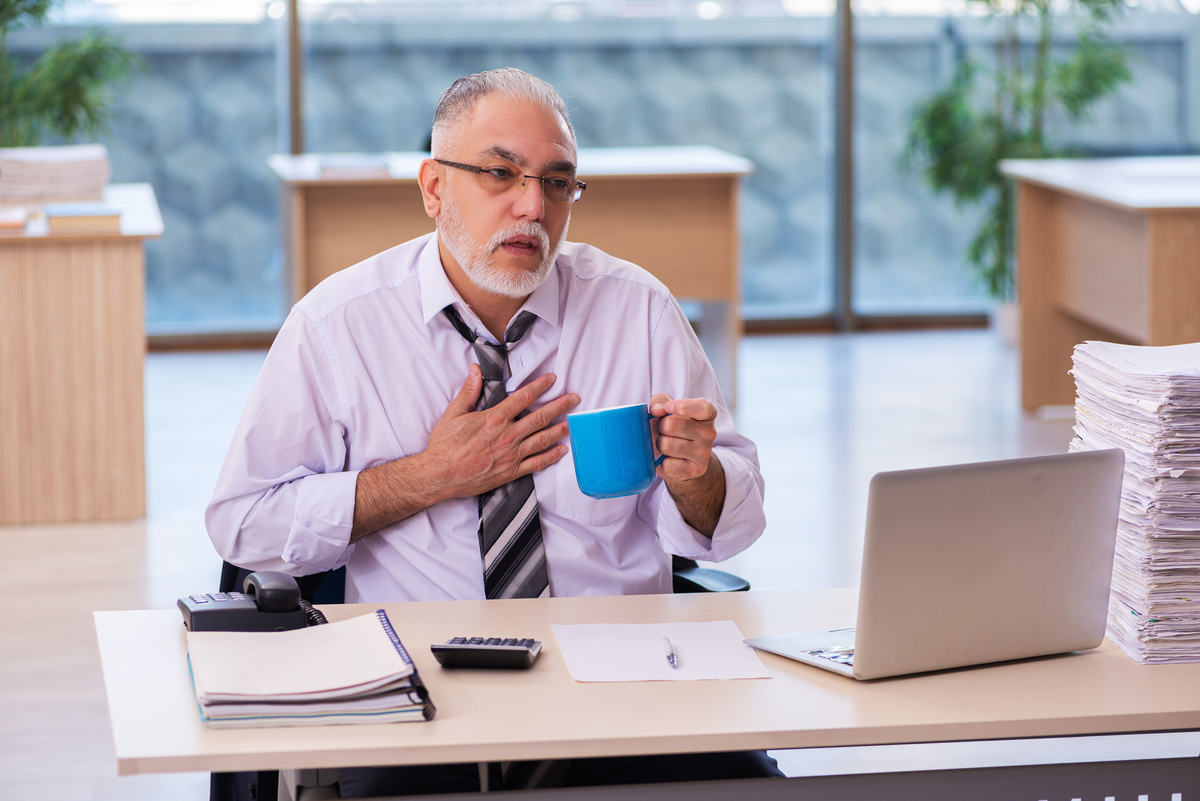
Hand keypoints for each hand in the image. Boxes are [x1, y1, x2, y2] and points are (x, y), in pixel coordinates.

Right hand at [424, 366, 578, 498]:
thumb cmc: (444, 445)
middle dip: (560, 406)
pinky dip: (551, 456)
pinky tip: (562, 450)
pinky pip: (537, 463)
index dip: (540, 386)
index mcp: (494, 419)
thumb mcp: (454, 413)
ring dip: (560, 429)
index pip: (523, 398)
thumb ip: (468, 391)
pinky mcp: (511, 472)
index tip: (552, 379)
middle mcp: (507, 436)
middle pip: (540, 417)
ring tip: (573, 422)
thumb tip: (475, 370)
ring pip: (543, 439)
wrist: (439, 475)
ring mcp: (511, 455)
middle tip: (574, 398)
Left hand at [649, 394, 717, 480]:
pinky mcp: (696, 470)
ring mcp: (704, 453)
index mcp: (707, 414)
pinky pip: (668, 465)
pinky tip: (668, 459)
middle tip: (663, 431)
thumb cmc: (671, 427)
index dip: (683, 407)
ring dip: (659, 444)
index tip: (668, 408)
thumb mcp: (666, 407)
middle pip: (670, 425)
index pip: (702, 408)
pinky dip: (661, 463)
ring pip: (667, 445)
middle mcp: (710, 433)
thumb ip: (660, 401)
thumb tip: (657, 410)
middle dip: (659, 427)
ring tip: (665, 444)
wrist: (680, 457)